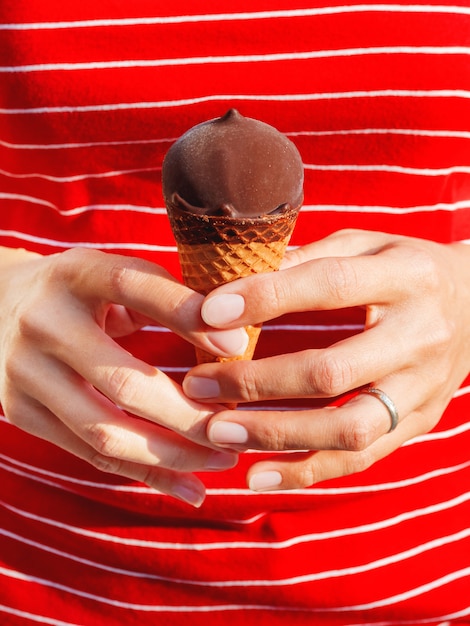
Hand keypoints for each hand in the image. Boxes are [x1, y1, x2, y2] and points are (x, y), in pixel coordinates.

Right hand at [0, 247, 247, 506]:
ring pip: (106, 431)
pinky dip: (145, 474)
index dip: (187, 314)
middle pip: (124, 382)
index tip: (239, 344)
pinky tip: (189, 486)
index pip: (133, 288)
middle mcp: (44, 323)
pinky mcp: (21, 411)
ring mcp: (24, 372)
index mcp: (76, 274)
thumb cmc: (82, 290)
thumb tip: (235, 342)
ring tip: (222, 460)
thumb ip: (168, 297)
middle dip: (190, 415)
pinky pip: (90, 454)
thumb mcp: (116, 274)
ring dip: (172, 455)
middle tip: (238, 429)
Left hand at [183, 230, 469, 490]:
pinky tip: (258, 474)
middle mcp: (420, 336)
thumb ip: (308, 259)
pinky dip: (307, 472)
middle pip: (333, 371)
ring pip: (349, 428)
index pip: (329, 286)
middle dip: (257, 382)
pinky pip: (363, 458)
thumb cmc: (405, 266)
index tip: (208, 311)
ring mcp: (424, 388)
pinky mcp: (420, 421)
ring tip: (218, 432)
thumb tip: (237, 280)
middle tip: (197, 385)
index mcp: (406, 277)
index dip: (266, 299)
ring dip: (276, 435)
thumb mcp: (366, 244)